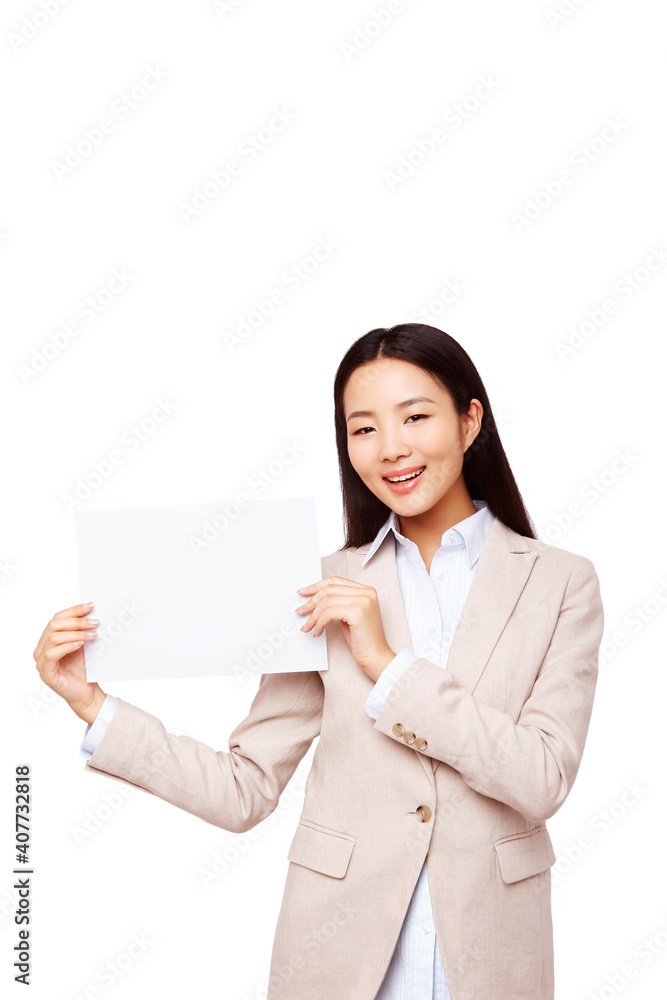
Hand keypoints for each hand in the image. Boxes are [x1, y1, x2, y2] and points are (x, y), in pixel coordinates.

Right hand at [33, 602, 106, 724]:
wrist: (87, 692)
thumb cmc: (83, 669)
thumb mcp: (83, 645)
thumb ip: (82, 630)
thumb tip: (92, 612)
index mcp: (48, 640)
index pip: (57, 618)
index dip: (73, 610)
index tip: (90, 606)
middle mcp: (41, 649)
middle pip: (54, 625)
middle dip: (76, 621)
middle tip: (95, 622)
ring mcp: (41, 661)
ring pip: (53, 638)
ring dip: (75, 633)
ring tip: (92, 635)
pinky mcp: (46, 673)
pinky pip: (51, 654)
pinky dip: (67, 646)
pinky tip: (80, 645)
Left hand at [295, 576, 395, 681]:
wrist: (376, 657)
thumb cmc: (362, 640)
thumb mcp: (348, 616)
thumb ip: (337, 603)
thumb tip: (314, 600)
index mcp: (366, 590)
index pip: (336, 581)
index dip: (317, 586)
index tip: (304, 593)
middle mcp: (366, 592)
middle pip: (329, 589)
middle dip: (311, 601)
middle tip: (300, 611)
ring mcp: (363, 601)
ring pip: (327, 601)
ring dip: (313, 615)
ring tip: (307, 626)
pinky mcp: (358, 612)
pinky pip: (329, 613)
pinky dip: (319, 623)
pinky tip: (317, 632)